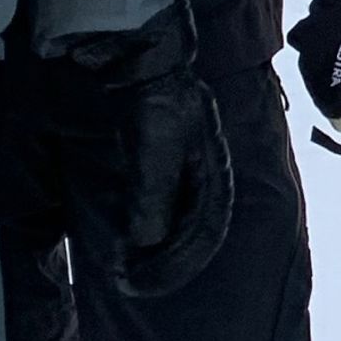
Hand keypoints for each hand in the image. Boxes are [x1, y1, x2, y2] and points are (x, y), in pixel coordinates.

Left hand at [43, 6, 234, 297]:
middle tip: (125, 282)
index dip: (169, 265)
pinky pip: (168, 211)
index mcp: (214, 176)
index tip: (132, 282)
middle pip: (195, 236)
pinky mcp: (168, 165)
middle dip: (162, 265)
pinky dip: (151, 232)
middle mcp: (208, 178)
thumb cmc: (154, 101)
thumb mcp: (154, 149)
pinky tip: (131, 241)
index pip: (202, 236)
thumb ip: (152, 199)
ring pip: (181, 226)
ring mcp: (190, 171)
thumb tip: (144, 245)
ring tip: (125, 269)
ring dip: (156, 253)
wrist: (141, 58)